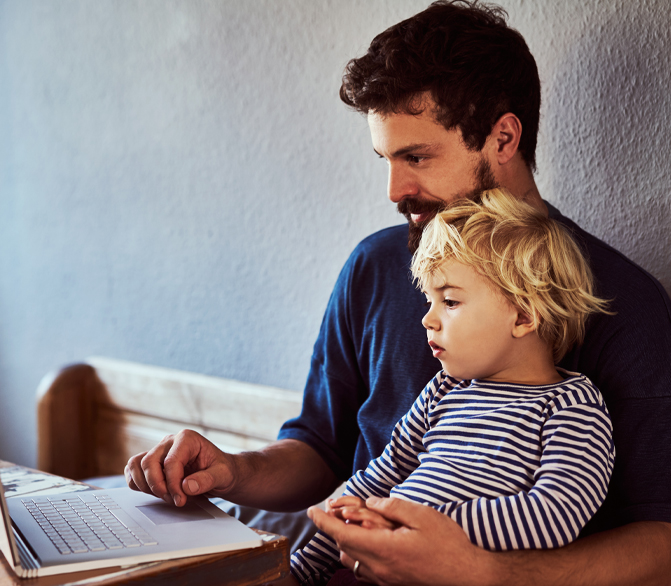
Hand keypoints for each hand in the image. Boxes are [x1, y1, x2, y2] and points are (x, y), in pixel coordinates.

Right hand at [125, 429, 236, 506]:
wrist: (219, 472)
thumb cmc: (221, 470)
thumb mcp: (223, 475)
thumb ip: (208, 480)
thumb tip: (186, 486)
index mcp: (187, 439)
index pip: (170, 462)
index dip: (173, 485)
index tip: (180, 501)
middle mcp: (169, 441)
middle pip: (148, 462)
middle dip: (157, 486)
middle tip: (173, 500)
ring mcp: (158, 451)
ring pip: (136, 465)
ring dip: (146, 485)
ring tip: (165, 496)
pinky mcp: (152, 462)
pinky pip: (133, 470)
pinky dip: (138, 484)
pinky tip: (155, 493)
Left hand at [309, 497, 491, 585]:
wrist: (468, 577)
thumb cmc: (448, 544)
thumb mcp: (423, 516)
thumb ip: (393, 506)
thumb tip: (372, 502)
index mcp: (384, 549)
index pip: (342, 534)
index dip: (323, 521)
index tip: (312, 510)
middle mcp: (379, 568)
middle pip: (343, 547)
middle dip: (333, 528)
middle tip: (331, 509)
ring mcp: (385, 579)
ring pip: (351, 560)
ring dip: (344, 541)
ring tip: (349, 523)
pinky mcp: (391, 584)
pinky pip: (363, 569)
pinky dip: (356, 553)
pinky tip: (366, 541)